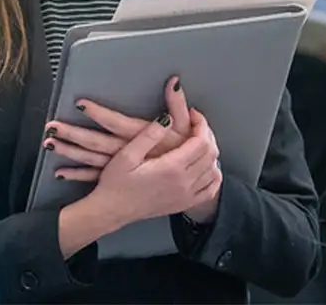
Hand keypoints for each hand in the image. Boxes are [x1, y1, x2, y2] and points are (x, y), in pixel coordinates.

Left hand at [43, 76, 190, 174]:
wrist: (186, 186)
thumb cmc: (184, 153)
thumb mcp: (185, 128)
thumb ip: (177, 105)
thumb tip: (174, 82)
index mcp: (140, 137)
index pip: (114, 122)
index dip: (98, 113)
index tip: (80, 104)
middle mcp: (126, 152)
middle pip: (95, 142)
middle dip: (72, 133)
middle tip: (52, 127)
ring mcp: (120, 166)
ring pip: (89, 159)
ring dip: (69, 152)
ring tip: (49, 144)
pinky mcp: (118, 176)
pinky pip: (93, 176)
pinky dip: (77, 174)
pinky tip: (61, 173)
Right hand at [58, 108, 222, 229]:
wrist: (112, 211)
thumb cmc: (116, 183)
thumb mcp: (127, 154)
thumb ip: (149, 135)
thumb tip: (168, 118)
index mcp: (171, 169)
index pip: (200, 142)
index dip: (200, 124)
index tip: (193, 113)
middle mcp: (183, 183)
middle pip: (210, 154)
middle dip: (206, 133)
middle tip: (195, 122)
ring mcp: (186, 196)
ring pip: (213, 170)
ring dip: (210, 152)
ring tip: (198, 139)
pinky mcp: (184, 204)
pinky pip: (211, 189)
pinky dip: (213, 174)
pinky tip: (205, 166)